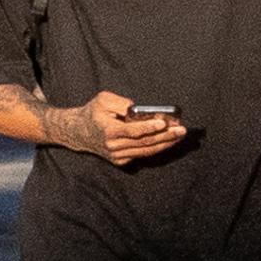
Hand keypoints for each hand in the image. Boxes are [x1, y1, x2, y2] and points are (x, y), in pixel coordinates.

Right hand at [48, 91, 186, 165]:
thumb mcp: (103, 99)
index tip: (164, 122)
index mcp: (108, 131)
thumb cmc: (93, 113)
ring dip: (165, 143)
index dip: (149, 127)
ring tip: (179, 135)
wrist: (79, 132)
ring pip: (146, 151)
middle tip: (181, 130)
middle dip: (165, 136)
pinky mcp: (120, 161)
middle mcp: (113, 147)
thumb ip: (122, 103)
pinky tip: (168, 140)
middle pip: (144, 143)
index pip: (133, 131)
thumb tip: (141, 110)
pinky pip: (142, 155)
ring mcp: (117, 156)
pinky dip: (156, 148)